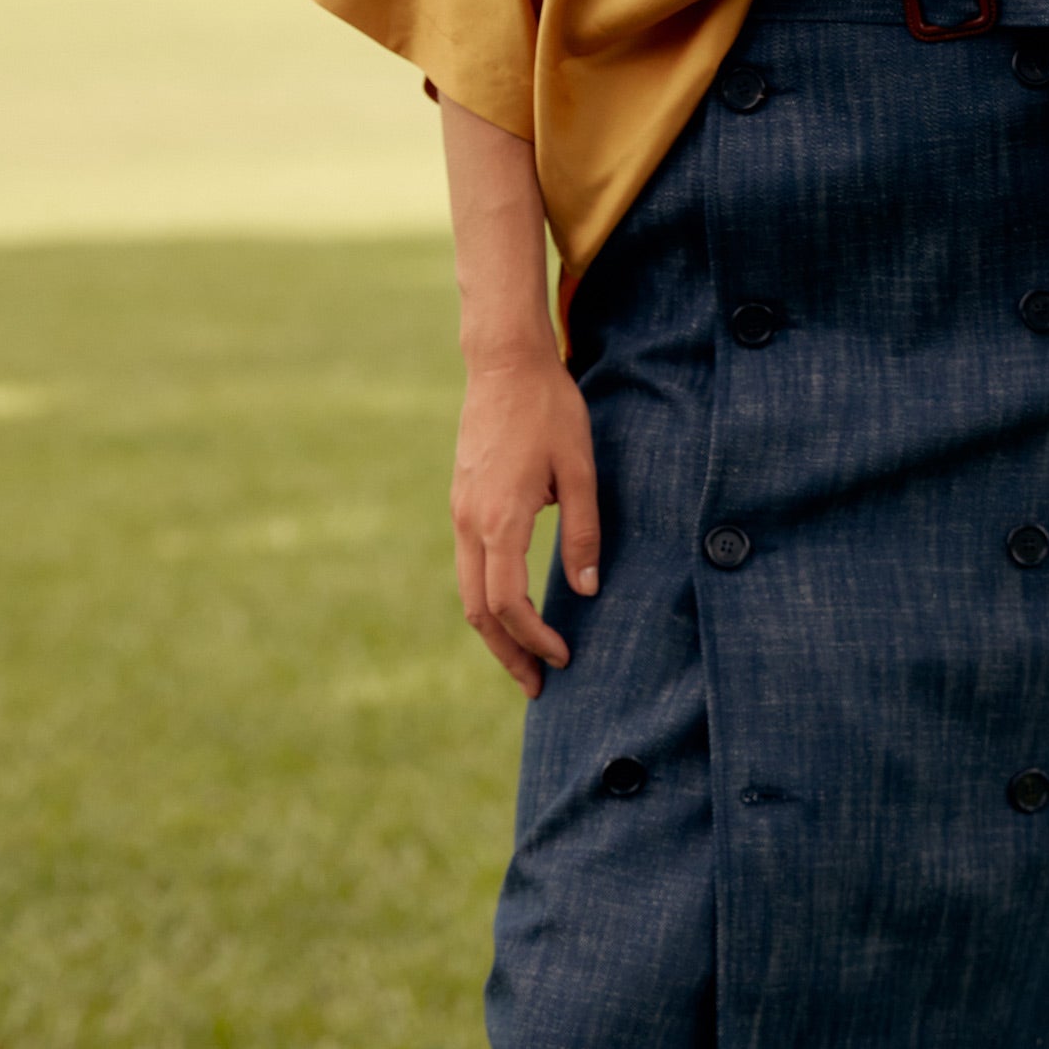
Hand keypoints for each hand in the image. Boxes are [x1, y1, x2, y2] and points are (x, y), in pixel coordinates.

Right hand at [450, 348, 599, 697]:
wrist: (502, 362)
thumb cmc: (549, 410)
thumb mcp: (580, 470)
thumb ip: (583, 533)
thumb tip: (588, 589)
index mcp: (499, 520)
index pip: (509, 604)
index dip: (535, 639)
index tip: (564, 657)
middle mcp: (469, 522)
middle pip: (478, 611)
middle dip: (507, 654)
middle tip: (538, 686)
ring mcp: (459, 512)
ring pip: (467, 592)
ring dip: (495, 632)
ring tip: (524, 661)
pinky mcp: (461, 502)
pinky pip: (468, 566)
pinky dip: (487, 600)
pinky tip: (512, 613)